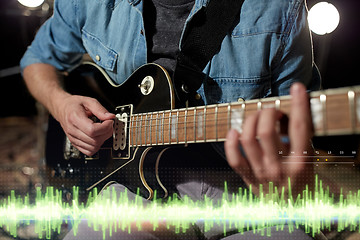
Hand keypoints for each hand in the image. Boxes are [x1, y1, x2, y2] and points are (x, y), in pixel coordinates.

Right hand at [54, 95, 114, 155]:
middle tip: (108, 125)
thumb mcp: (88, 101)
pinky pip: (88, 151)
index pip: (92, 130)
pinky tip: (98, 137)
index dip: (105, 127)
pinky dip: (97, 146)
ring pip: (93, 147)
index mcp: (74, 118)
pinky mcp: (75, 143)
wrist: (62, 108)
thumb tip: (110, 117)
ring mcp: (73, 138)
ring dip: (103, 140)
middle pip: (94, 140)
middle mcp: (72, 130)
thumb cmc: (74, 104)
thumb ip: (100, 109)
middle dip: (106, 133)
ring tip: (103, 130)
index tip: (109, 121)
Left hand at [225, 83, 313, 197]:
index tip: (296, 89)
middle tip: (271, 110)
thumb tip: (287, 112)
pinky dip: (230, 142)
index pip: (300, 128)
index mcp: (301, 163)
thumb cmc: (302, 180)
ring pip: (248, 140)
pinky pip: (234, 158)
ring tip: (256, 117)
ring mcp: (261, 174)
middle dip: (267, 113)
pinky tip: (234, 131)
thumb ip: (301, 139)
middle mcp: (279, 169)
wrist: (293, 209)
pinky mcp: (248, 178)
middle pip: (266, 131)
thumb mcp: (310, 160)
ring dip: (250, 122)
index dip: (298, 105)